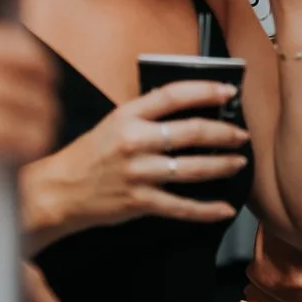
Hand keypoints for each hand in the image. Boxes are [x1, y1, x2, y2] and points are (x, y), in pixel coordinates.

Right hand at [26, 80, 248, 236]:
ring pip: (193, 168)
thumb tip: (190, 106)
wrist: (60, 190)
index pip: (173, 95)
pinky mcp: (140, 202)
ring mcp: (139, 173)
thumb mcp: (113, 121)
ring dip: (222, 166)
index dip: (205, 91)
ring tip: (238, 163)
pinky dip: (207, 210)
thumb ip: (147, 113)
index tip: (229, 91)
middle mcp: (135, 141)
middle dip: (224, 133)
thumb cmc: (90, 154)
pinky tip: (224, 208)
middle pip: (192, 132)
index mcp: (128, 115)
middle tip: (241, 135)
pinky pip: (182, 206)